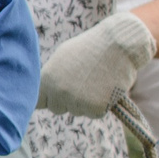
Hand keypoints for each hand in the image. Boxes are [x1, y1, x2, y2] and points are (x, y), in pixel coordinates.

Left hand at [38, 11, 156, 117]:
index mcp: (47, 79)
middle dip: (67, 100)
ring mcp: (77, 101)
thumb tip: (42, 91)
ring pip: (77, 111)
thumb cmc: (91, 47)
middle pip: (57, 108)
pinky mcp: (96, 108)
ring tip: (96, 80)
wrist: (119, 44)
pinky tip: (106, 87)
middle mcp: (59, 92)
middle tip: (82, 82)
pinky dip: (102, 104)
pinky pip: (95, 113)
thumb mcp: (63, 57)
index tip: (55, 95)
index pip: (38, 102)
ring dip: (86, 101)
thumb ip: (51, 76)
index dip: (48, 99)